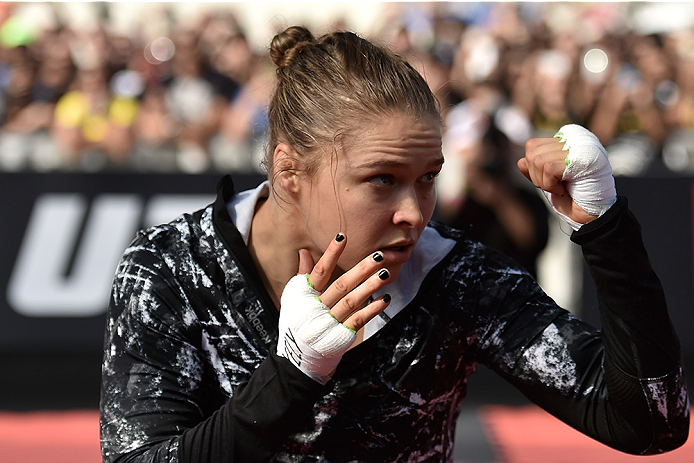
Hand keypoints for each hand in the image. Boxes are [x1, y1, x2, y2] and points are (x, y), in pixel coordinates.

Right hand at [277, 234, 391, 383]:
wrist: (298, 358)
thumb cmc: (296, 323)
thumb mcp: (294, 298)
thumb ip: (302, 275)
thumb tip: (304, 251)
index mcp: (305, 296)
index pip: (320, 271)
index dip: (331, 254)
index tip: (343, 236)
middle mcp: (317, 308)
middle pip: (342, 285)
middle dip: (361, 269)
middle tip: (378, 255)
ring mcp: (329, 323)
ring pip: (352, 302)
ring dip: (370, 287)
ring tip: (385, 273)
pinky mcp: (340, 336)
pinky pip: (358, 321)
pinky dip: (372, 310)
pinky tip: (385, 299)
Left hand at [517, 137, 595, 224]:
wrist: (591, 216)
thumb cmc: (571, 198)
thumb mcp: (547, 182)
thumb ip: (534, 170)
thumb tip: (521, 161)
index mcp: (565, 141)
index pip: (533, 145)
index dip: (533, 167)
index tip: (550, 180)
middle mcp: (573, 140)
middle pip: (532, 152)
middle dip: (536, 176)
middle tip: (555, 186)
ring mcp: (579, 147)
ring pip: (538, 160)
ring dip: (544, 182)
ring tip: (560, 188)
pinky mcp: (582, 158)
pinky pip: (548, 168)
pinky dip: (551, 184)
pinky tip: (564, 190)